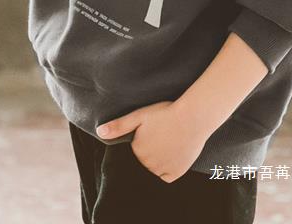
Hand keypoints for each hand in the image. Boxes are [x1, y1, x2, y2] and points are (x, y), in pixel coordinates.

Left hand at [96, 100, 211, 182]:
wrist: (192, 117)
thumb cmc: (165, 114)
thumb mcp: (139, 116)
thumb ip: (118, 126)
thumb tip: (99, 133)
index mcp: (137, 152)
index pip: (132, 154)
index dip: (138, 145)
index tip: (146, 137)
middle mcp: (147, 165)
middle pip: (142, 164)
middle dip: (146, 155)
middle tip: (158, 140)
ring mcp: (162, 171)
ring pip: (153, 172)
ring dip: (155, 163)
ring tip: (164, 147)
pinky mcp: (176, 173)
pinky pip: (166, 177)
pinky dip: (166, 170)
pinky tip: (170, 156)